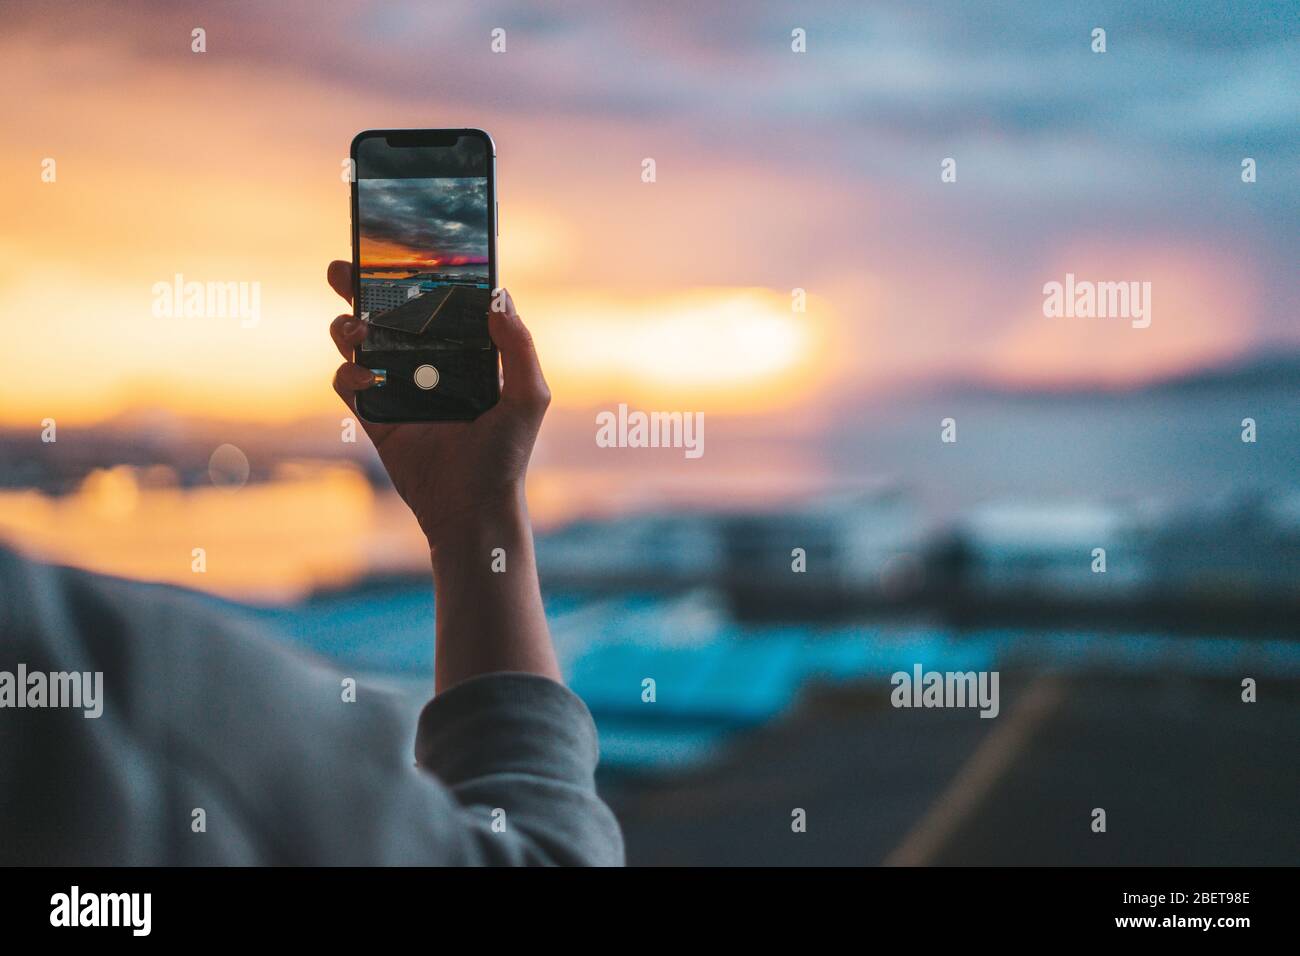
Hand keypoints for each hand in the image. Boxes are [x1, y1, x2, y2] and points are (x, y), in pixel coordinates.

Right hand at [326, 260, 550, 548]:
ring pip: (358, 342)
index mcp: (461, 351)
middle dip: (359, 287)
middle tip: (342, 270)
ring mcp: (396, 387)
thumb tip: (499, 296)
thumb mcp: (528, 397)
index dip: (412, 275)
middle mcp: (425, 363)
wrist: (472, 509)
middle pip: (385, 313)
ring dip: (347, 327)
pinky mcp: (375, 416)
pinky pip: (348, 384)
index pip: (433, 302)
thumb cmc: (506, 454)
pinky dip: (348, 373)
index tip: (394, 249)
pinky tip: (365, 374)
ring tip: (357, 329)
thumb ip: (519, 347)